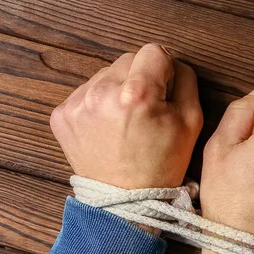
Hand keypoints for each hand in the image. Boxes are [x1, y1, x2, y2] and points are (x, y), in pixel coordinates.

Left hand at [50, 43, 202, 189]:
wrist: (125, 202)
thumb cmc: (162, 164)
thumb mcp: (192, 121)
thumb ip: (185, 80)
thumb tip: (172, 62)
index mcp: (138, 93)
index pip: (154, 51)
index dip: (164, 69)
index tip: (164, 90)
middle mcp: (102, 92)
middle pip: (127, 59)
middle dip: (139, 78)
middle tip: (144, 111)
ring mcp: (77, 104)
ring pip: (105, 74)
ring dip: (116, 90)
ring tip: (124, 122)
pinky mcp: (61, 115)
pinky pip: (85, 93)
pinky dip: (98, 105)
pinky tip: (107, 128)